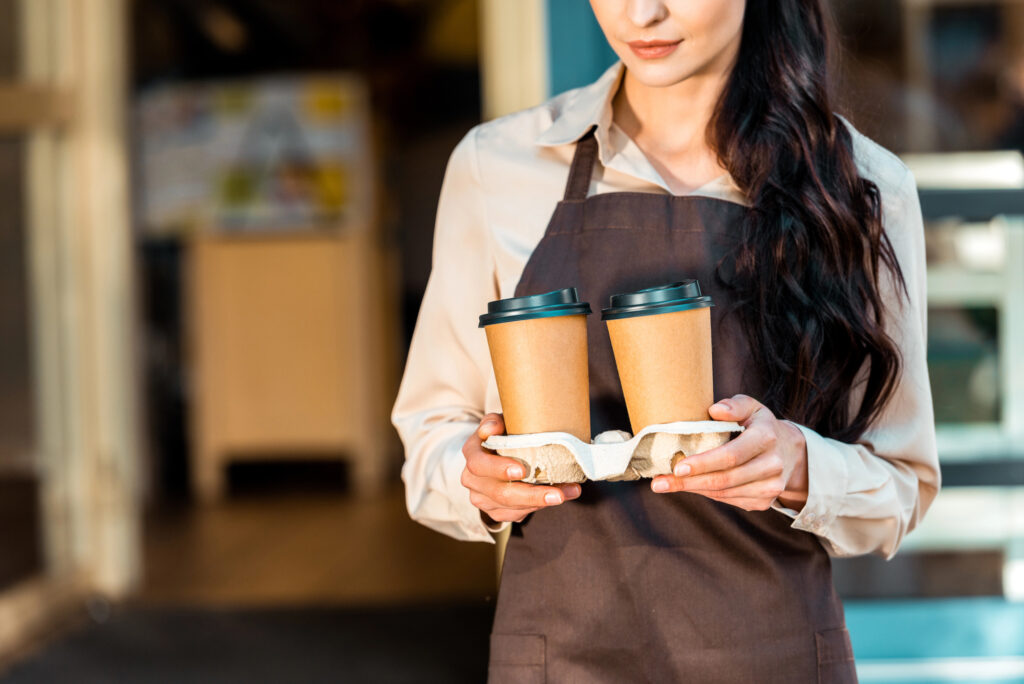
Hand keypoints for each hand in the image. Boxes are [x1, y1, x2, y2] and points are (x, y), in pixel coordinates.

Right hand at [461, 413, 581, 524]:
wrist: (498, 455)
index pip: (479, 465)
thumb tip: (491, 428)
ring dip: (543, 502)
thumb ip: (494, 422)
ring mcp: (482, 498)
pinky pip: (517, 514)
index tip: (522, 470)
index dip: (499, 469)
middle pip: (500, 493)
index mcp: (472, 454)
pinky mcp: (494, 511)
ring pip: (512, 508)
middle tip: (557, 494)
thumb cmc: (504, 434)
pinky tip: (561, 496)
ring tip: (569, 492)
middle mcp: (471, 479)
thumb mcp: (500, 422)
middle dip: (532, 495)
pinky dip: (540, 507)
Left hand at [649, 394, 808, 511]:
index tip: (677, 467)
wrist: (788, 451)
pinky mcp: (764, 502)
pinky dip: (706, 493)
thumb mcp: (751, 407)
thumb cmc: (760, 425)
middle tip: (659, 483)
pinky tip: (690, 486)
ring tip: (666, 484)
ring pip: (724, 493)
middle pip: (724, 479)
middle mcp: (772, 465)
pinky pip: (729, 500)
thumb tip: (714, 410)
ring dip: (693, 489)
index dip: (703, 463)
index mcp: (766, 438)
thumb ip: (734, 404)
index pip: (731, 455)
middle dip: (688, 482)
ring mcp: (770, 487)